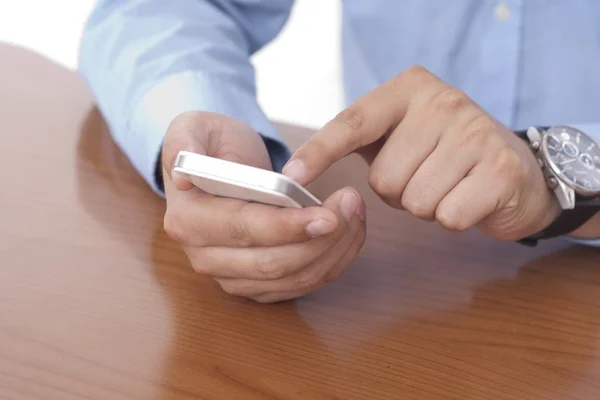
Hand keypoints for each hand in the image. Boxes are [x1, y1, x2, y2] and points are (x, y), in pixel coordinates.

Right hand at [161, 111, 365, 302]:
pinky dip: (333, 261)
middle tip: (351, 204)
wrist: (219, 170)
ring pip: (293, 279)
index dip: (288, 227)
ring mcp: (231, 277)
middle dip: (321, 239)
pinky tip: (349, 231)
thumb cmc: (212, 146)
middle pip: (272, 264)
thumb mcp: (193, 128)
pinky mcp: (257, 285)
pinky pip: (303, 284)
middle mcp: (205, 257)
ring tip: (354, 210)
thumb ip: (184, 142)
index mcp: (188, 220)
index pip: (243, 231)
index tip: (327, 214)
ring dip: (334, 250)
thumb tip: (183, 177)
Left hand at [283, 66, 559, 240]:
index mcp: (409, 88)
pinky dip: (453, 218)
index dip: (319, 151)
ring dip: (426, 206)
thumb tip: (300, 168)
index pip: (352, 123)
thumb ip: (361, 140)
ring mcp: (476, 132)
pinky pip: (448, 216)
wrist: (519, 169)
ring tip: (449, 185)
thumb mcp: (402, 134)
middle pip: (383, 178)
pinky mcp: (501, 168)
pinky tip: (470, 197)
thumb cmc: (446, 154)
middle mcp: (443, 101)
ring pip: (414, 200)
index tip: (292, 175)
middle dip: (398, 192)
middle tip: (427, 176)